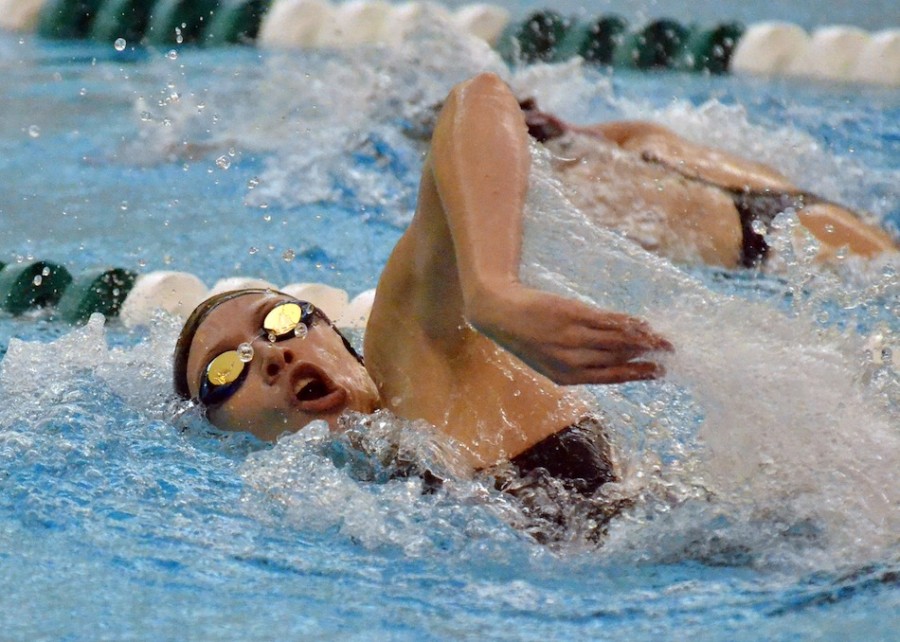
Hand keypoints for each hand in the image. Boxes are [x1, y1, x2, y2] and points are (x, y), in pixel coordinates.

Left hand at [469, 285, 672, 385]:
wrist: (499, 313)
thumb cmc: (527, 338)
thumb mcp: (549, 360)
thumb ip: (580, 363)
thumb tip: (617, 359)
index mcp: (566, 378)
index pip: (611, 377)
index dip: (637, 374)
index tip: (659, 373)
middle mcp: (572, 361)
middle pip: (619, 358)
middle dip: (647, 356)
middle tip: (669, 352)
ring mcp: (573, 338)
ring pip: (618, 340)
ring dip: (644, 339)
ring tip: (662, 339)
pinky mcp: (573, 315)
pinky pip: (608, 321)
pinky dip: (628, 323)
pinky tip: (642, 324)